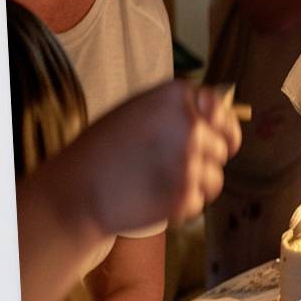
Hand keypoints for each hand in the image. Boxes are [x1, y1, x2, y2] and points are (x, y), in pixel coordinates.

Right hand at [77, 81, 242, 235]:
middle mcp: (189, 124)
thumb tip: (216, 113)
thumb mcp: (138, 109)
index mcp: (176, 96)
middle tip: (176, 166)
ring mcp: (190, 161)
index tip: (218, 139)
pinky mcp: (186, 195)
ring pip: (215, 177)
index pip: (221, 110)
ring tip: (162, 184)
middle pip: (222, 147)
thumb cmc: (103, 148)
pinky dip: (183, 204)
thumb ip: (177, 108)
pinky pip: (200, 200)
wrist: (78, 189)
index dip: (222, 128)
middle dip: (206, 158)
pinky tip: (157, 199)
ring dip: (196, 184)